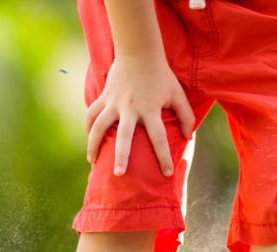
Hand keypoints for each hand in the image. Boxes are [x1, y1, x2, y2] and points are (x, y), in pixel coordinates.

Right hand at [85, 57, 194, 176]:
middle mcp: (131, 108)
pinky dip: (88, 127)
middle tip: (119, 174)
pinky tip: (89, 140)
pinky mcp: (103, 97)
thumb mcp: (178, 94)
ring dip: (94, 144)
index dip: (164, 156)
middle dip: (121, 156)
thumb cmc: (161, 76)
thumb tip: (188, 137)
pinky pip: (91, 114)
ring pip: (99, 126)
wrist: (139, 52)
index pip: (159, 137)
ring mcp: (114, 102)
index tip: (167, 173)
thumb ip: (186, 116)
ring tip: (93, 161)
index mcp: (150, 109)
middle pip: (124, 136)